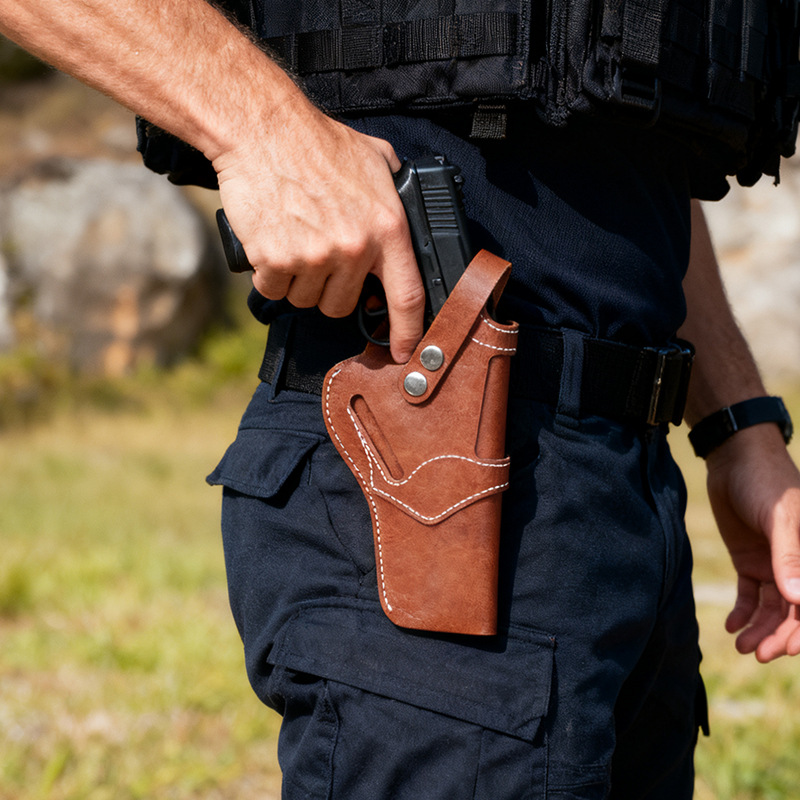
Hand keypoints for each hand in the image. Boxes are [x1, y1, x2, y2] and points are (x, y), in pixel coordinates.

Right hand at [213, 102, 424, 362]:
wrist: (262, 129)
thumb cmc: (318, 142)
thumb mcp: (376, 160)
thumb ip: (395, 193)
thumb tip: (406, 212)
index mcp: (387, 229)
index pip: (407, 296)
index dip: (408, 332)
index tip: (404, 352)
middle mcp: (353, 249)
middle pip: (342, 305)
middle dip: (330, 289)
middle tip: (320, 254)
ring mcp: (313, 256)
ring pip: (306, 300)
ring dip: (299, 280)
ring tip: (295, 237)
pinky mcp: (275, 259)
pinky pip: (274, 289)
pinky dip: (270, 272)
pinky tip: (272, 239)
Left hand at [705, 424, 799, 660]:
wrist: (734, 459)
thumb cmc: (765, 482)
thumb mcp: (779, 517)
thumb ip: (790, 557)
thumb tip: (798, 600)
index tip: (788, 649)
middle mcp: (799, 564)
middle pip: (794, 611)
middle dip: (779, 635)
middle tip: (758, 653)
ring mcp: (776, 564)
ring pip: (772, 607)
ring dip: (760, 629)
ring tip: (742, 646)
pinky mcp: (751, 560)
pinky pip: (750, 594)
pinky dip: (744, 612)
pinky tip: (733, 627)